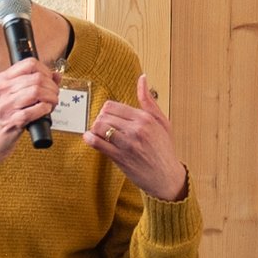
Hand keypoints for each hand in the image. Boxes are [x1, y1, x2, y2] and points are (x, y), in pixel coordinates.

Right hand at [0, 57, 60, 195]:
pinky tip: (45, 112)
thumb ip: (30, 85)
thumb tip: (55, 76)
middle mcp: (2, 91)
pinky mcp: (11, 122)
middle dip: (52, 87)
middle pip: (36, 78)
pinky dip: (45, 110)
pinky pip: (34, 111)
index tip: (50, 80)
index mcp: (1, 81)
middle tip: (54, 95)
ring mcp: (5, 106)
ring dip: (51, 97)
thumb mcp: (8, 97)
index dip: (45, 70)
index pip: (29, 63)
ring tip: (52, 103)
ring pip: (37, 92)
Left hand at [82, 74, 188, 201]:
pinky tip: (90, 138)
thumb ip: (149, 101)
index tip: (109, 117)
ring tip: (98, 133)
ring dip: (95, 129)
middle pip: (104, 115)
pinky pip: (98, 143)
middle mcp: (136, 129)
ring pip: (99, 126)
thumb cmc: (165, 150)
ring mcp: (127, 144)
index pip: (113, 106)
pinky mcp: (120, 158)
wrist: (167, 178)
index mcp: (145, 119)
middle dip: (100, 119)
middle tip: (103, 126)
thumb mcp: (162, 122)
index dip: (107, 111)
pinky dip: (90, 139)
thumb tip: (142, 78)